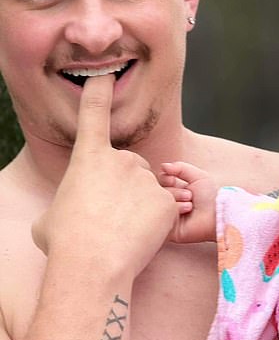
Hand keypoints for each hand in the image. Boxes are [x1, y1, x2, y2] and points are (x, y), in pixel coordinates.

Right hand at [32, 74, 176, 279]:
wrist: (93, 264)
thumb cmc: (65, 242)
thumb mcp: (50, 217)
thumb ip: (67, 202)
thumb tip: (68, 212)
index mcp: (88, 158)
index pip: (94, 114)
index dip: (99, 91)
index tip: (105, 74)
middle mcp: (121, 160)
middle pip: (128, 168)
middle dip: (123, 189)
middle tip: (108, 218)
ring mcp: (147, 179)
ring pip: (148, 190)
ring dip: (140, 208)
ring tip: (122, 233)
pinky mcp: (167, 201)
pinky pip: (166, 209)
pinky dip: (157, 223)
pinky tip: (141, 237)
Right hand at [159, 161, 216, 242]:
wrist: (217, 214)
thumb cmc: (211, 197)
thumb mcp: (198, 176)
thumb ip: (180, 167)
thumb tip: (163, 166)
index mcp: (175, 190)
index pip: (159, 180)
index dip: (166, 178)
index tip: (175, 180)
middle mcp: (170, 202)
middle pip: (158, 191)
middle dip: (175, 191)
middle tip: (189, 196)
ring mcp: (168, 214)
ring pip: (160, 202)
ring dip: (177, 200)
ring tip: (190, 206)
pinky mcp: (168, 227)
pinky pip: (162, 215)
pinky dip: (175, 210)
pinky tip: (186, 212)